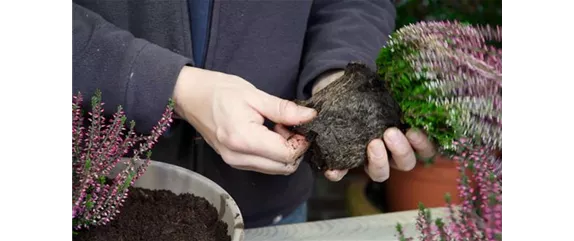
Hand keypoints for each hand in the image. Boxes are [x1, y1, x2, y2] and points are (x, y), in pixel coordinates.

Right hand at [173, 66, 316, 174]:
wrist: (190, 96)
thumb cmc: (219, 91)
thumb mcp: (254, 94)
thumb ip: (283, 109)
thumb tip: (310, 117)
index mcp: (244, 139)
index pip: (287, 155)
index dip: (300, 141)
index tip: (299, 123)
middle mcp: (239, 157)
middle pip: (284, 167)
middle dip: (294, 148)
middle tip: (287, 124)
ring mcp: (235, 162)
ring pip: (275, 169)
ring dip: (283, 151)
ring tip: (275, 127)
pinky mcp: (234, 162)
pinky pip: (264, 165)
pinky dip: (272, 153)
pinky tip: (267, 133)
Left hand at [312, 70, 436, 181]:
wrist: (340, 88)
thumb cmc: (371, 89)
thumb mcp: (385, 85)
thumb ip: (396, 84)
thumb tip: (407, 71)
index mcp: (407, 135)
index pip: (425, 149)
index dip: (423, 145)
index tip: (414, 131)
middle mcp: (392, 152)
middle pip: (405, 163)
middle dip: (401, 150)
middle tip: (389, 133)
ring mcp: (370, 159)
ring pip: (380, 173)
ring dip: (379, 162)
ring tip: (372, 144)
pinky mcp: (345, 159)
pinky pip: (343, 173)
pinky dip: (338, 172)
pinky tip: (333, 168)